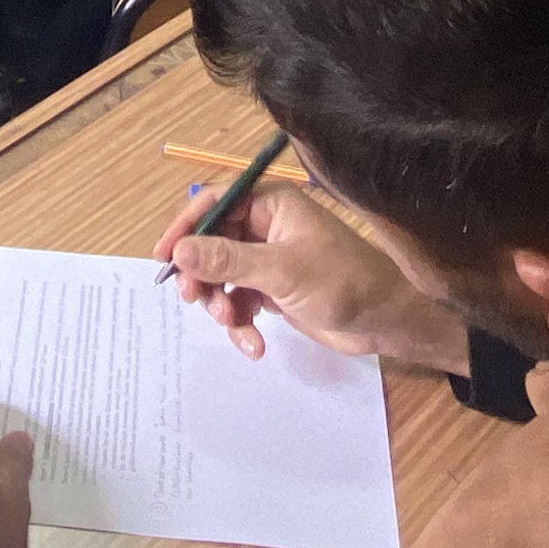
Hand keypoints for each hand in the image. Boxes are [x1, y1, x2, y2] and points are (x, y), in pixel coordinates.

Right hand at [159, 182, 469, 373]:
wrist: (384, 320)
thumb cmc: (341, 282)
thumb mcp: (280, 271)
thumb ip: (228, 260)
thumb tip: (180, 250)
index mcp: (271, 206)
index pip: (214, 203)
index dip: (185, 227)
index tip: (164, 257)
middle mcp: (266, 228)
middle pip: (211, 244)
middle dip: (202, 275)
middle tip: (193, 298)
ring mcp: (269, 261)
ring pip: (221, 279)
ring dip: (221, 305)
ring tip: (236, 324)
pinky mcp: (273, 291)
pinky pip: (240, 303)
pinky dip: (241, 324)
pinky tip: (254, 344)